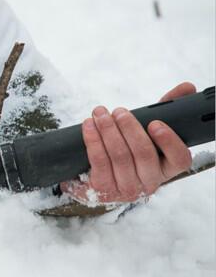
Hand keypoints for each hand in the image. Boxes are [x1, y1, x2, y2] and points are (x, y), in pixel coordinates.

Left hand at [61, 82, 194, 202]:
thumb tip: (186, 87)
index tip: (155, 123)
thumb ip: (165, 110)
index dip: (169, 142)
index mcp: (166, 168)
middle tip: (119, 111)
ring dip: (108, 130)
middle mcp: (149, 182)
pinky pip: (99, 161)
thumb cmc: (127, 150)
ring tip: (100, 113)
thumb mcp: (145, 131)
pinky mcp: (103, 189)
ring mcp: (126, 188)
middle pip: (143, 154)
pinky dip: (93, 140)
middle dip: (129, 128)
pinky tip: (89, 126)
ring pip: (119, 156)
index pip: (179, 159)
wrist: (94, 176)